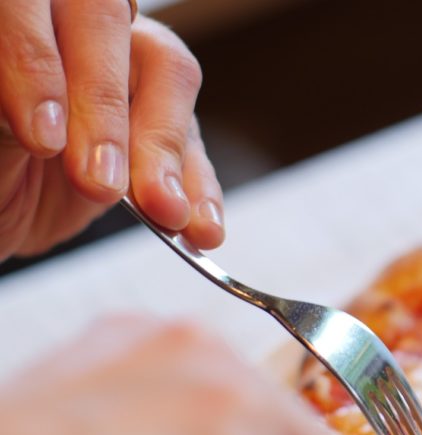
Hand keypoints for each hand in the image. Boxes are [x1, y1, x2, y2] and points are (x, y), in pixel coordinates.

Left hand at [0, 2, 223, 261]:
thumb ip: (5, 113)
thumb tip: (47, 117)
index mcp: (16, 19)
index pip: (28, 6)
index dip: (37, 64)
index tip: (44, 139)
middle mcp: (71, 28)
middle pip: (108, 27)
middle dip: (106, 109)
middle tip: (99, 180)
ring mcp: (124, 70)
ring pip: (169, 75)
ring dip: (166, 150)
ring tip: (164, 208)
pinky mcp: (162, 122)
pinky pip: (194, 145)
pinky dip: (200, 189)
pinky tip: (201, 225)